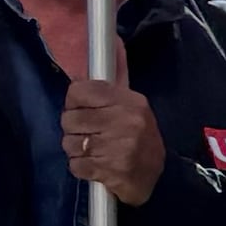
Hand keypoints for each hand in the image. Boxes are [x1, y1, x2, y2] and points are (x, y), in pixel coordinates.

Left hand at [54, 73, 163, 203]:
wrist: (156, 177)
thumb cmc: (139, 138)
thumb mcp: (132, 107)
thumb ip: (111, 84)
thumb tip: (105, 49)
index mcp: (130, 101)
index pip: (79, 91)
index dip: (74, 102)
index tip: (82, 109)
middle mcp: (126, 121)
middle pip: (69, 119)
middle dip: (74, 130)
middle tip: (90, 134)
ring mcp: (120, 147)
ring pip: (69, 143)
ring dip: (77, 150)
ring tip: (94, 151)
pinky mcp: (112, 170)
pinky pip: (76, 165)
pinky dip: (81, 167)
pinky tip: (96, 165)